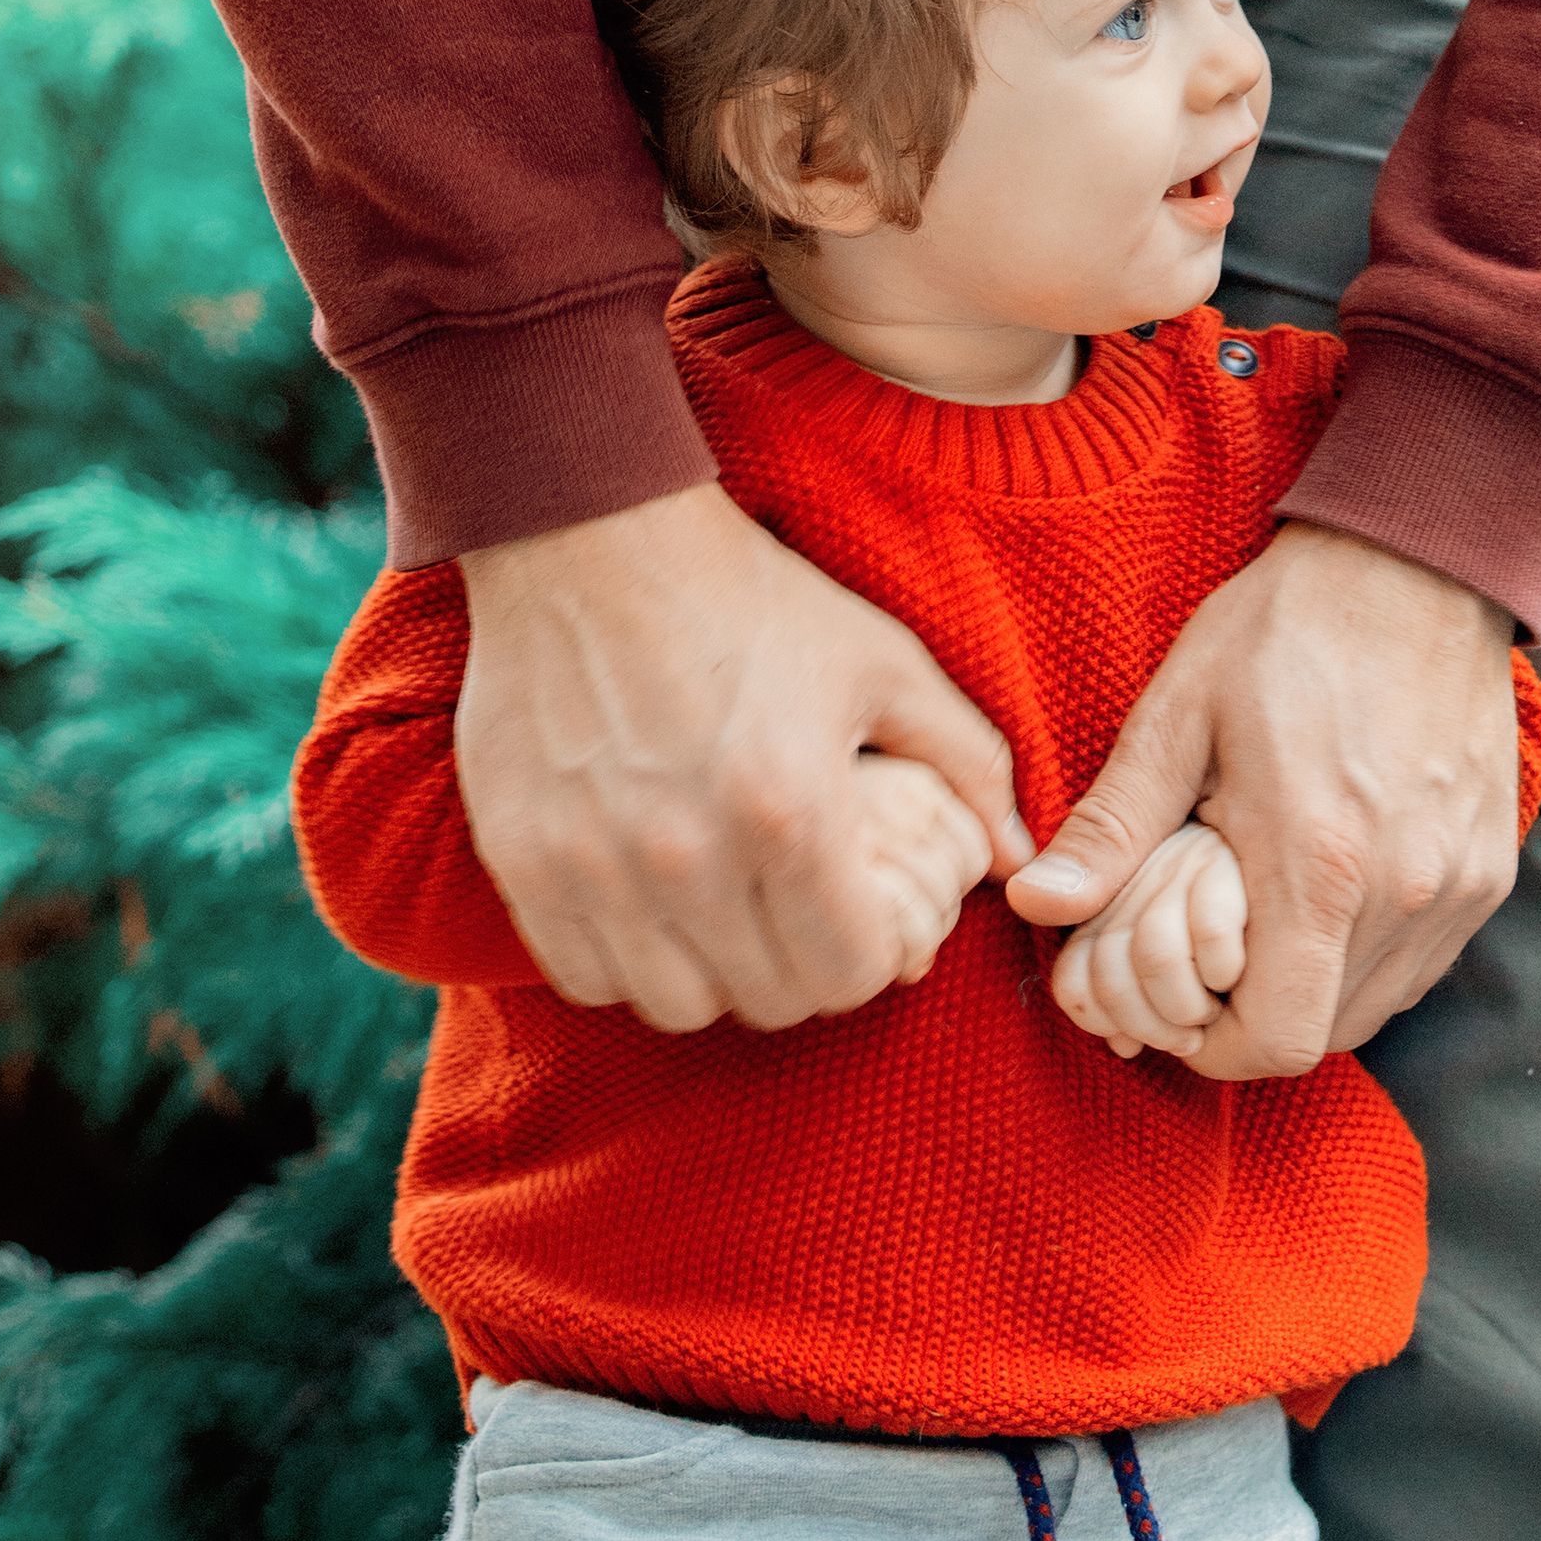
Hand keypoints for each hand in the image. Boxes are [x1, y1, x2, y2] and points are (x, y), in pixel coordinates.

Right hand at [458, 480, 1028, 1032]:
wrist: (587, 536)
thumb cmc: (749, 596)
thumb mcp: (882, 662)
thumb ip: (967, 764)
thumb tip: (1018, 854)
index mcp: (789, 812)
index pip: (846, 977)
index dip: (868, 962)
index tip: (861, 924)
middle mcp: (686, 857)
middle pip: (766, 1003)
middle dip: (801, 974)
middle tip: (799, 922)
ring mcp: (594, 865)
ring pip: (674, 1005)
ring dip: (713, 977)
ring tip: (724, 919)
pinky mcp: (522, 857)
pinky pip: (583, 975)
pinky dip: (626, 963)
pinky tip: (651, 910)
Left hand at [1007, 522, 1519, 1079]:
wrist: (1419, 562)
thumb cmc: (1286, 631)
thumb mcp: (1177, 716)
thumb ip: (1113, 828)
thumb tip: (1033, 904)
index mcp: (1317, 868)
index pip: (1275, 1043)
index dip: (1214, 1048)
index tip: (1179, 1006)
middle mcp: (1403, 895)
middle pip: (1324, 1039)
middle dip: (1255, 1023)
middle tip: (1210, 961)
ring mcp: (1459, 889)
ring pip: (1376, 1009)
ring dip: (1314, 993)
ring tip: (1265, 923)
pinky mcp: (1490, 871)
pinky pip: (1420, 963)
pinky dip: (1367, 959)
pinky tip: (1326, 895)